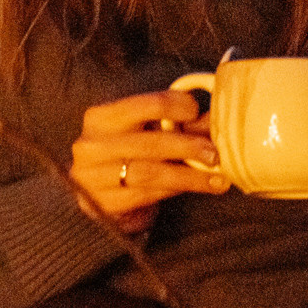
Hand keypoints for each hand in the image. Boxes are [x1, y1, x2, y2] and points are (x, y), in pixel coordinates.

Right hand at [69, 90, 225, 235]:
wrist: (94, 189)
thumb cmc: (122, 152)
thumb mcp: (140, 130)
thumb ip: (173, 123)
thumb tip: (211, 121)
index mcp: (101, 117)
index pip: (147, 104)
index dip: (178, 106)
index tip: (198, 113)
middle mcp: (92, 146)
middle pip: (150, 143)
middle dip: (188, 147)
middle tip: (214, 154)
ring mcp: (95, 177)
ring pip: (151, 173)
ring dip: (189, 175)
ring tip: (215, 177)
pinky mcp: (105, 203)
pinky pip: (148, 195)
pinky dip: (176, 190)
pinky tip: (197, 187)